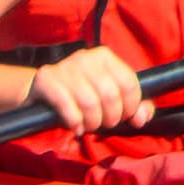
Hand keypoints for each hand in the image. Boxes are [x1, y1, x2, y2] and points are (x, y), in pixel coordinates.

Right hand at [31, 47, 152, 134]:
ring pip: (90, 103)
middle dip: (111, 118)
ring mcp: (65, 67)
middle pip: (110, 95)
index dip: (131, 107)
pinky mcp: (46, 80)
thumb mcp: (110, 99)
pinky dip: (74, 122)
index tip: (124, 117)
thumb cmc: (81, 97)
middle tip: (103, 124)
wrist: (41, 92)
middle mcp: (86, 57)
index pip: (129, 83)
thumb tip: (142, 118)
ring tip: (89, 126)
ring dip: (92, 123)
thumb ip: (135, 107)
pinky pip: (67, 106)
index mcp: (105, 56)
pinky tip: (75, 127)